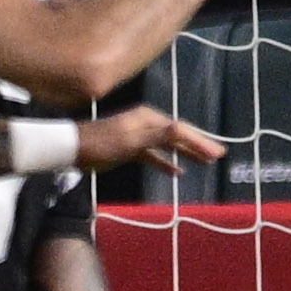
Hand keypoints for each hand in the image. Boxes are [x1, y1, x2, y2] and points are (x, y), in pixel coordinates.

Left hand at [77, 106, 225, 175]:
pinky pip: (154, 156)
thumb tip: (183, 128)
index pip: (181, 130)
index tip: (218, 153)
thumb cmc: (101, 144)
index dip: (200, 141)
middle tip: (218, 155)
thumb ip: (157, 135)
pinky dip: (166, 162)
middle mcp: (145, 124)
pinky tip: (177, 171)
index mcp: (148, 118)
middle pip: (177, 135)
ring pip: (168, 145)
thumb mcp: (131, 140)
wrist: (72, 150)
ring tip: (206, 162)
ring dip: (186, 153)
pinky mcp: (130, 149)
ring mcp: (138, 136)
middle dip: (198, 145)